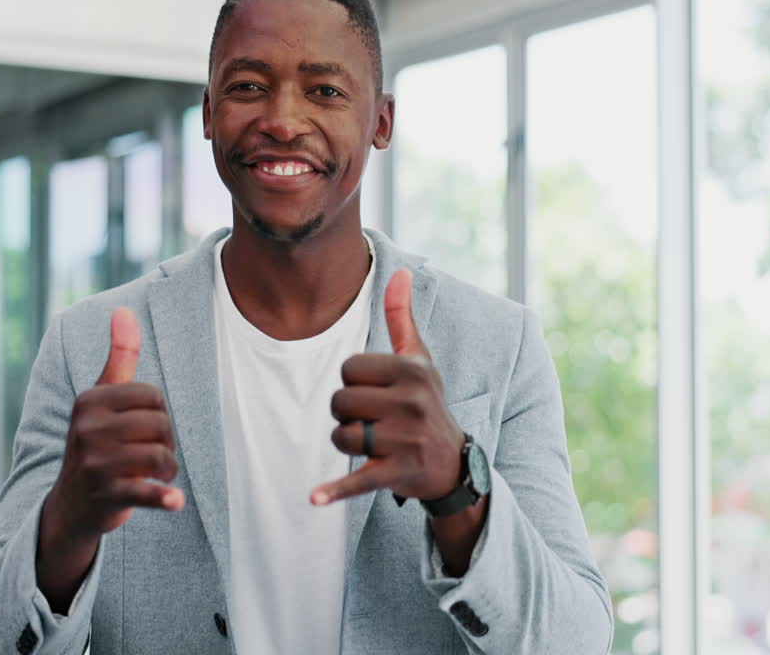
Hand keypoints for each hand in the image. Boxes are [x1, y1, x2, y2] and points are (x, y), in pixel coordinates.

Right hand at [43, 307, 183, 547]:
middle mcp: (87, 428)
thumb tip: (123, 310)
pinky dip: (163, 497)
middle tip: (149, 456)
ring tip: (157, 476)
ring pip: (161, 456)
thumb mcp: (102, 398)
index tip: (142, 430)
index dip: (159, 414)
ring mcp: (94, 463)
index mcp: (90, 400)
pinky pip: (145, 491)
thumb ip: (119, 355)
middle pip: (160, 425)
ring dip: (167, 470)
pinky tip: (175, 501)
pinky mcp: (105, 494)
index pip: (153, 396)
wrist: (72, 505)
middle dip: (165, 442)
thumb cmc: (96, 443)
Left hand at [310, 269, 464, 505]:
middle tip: (375, 423)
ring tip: (375, 445)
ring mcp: (406, 439)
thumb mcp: (419, 361)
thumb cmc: (427, 404)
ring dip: (348, 444)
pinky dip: (336, 490)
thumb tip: (401, 272)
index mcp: (411, 370)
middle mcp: (411, 401)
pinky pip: (358, 479)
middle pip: (340, 402)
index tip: (377, 395)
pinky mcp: (397, 473)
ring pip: (341, 435)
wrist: (453, 464)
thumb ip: (402, 318)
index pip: (348, 370)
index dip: (354, 384)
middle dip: (348, 415)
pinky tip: (315, 498)